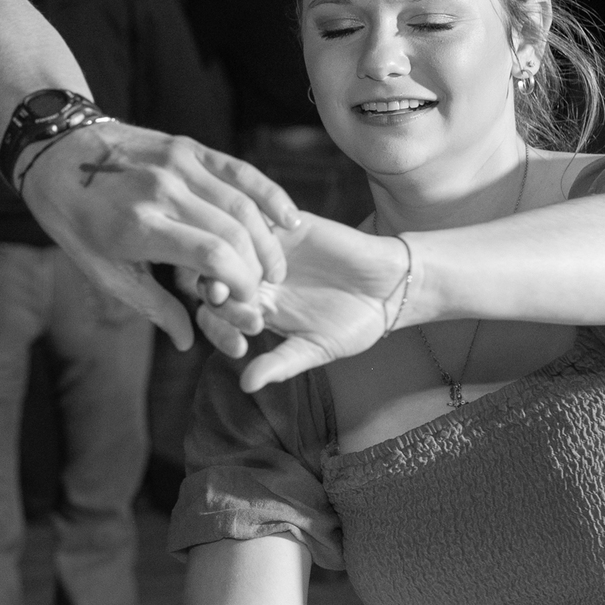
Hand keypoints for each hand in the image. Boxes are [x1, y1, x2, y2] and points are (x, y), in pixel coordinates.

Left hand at [15, 122, 297, 349]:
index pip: (212, 257)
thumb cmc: (76, 220)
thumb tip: (188, 341)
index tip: (249, 301)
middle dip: (259, 266)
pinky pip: (240, 171)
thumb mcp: (104, 271)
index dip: (241, 283)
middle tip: (267, 288)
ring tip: (277, 264)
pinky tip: (288, 219)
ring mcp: (178, 164)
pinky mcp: (189, 146)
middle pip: (234, 232)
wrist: (57, 153)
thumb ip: (153, 305)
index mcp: (139, 228)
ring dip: (268, 237)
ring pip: (243, 202)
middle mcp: (163, 192)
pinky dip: (269, 195)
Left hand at [202, 214, 409, 392]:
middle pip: (212, 278)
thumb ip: (280, 364)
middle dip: (217, 293)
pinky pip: (262, 219)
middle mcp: (254, 277)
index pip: (215, 314)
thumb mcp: (315, 348)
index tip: (241, 347)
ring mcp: (269, 250)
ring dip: (236, 262)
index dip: (220, 329)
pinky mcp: (290, 225)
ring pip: (231, 248)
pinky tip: (278, 257)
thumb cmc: (354, 323)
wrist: (392, 288)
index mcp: (253, 307)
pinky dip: (261, 234)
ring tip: (252, 282)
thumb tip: (246, 385)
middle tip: (228, 303)